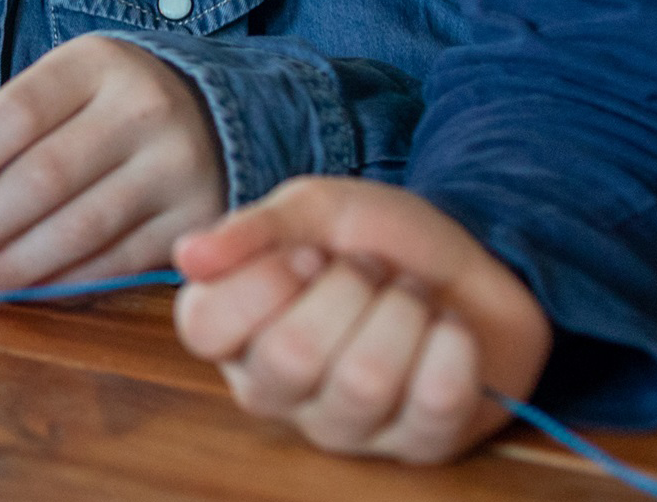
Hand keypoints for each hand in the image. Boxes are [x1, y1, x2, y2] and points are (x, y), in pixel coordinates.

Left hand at [0, 33, 225, 295]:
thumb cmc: (107, 106)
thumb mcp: (63, 89)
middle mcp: (145, 108)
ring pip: (81, 227)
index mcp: (97, 63)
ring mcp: (178, 165)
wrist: (215, 114)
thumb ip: (3, 128)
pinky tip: (24, 293)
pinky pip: (118, 262)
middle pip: (45, 175)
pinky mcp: (197, 219)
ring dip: (15, 266)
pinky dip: (64, 284)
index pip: (18, 113)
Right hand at [172, 176, 549, 461]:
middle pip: (291, 355)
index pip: (206, 329)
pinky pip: (435, 400)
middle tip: (369, 268)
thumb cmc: (376, 241)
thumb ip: (253, 231)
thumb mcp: (313, 210)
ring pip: (365, 380)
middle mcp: (277, 393)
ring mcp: (345, 429)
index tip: (307, 251)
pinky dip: (452, 345)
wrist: (467, 263)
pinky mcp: (417, 447)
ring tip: (411, 295)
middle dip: (349, 287)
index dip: (265, 279)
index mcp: (234, 333)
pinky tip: (448, 328)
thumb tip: (189, 255)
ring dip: (404, 311)